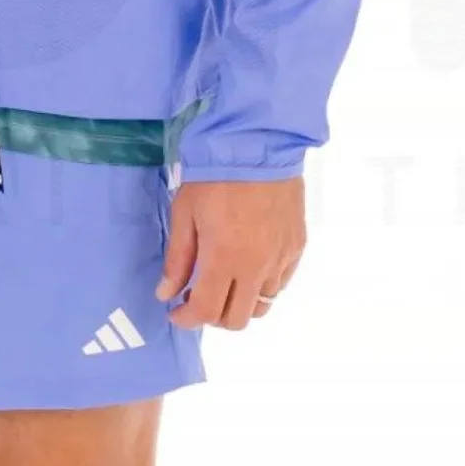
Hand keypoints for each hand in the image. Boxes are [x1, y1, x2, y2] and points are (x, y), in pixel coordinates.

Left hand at [154, 175, 305, 331]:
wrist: (258, 146)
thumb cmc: (214, 177)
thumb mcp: (184, 214)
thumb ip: (178, 259)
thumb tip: (167, 295)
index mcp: (224, 259)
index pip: (206, 311)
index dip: (187, 320)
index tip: (176, 312)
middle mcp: (257, 267)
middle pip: (237, 319)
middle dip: (213, 317)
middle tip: (199, 297)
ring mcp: (281, 259)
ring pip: (262, 306)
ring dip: (240, 303)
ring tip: (227, 282)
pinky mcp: (297, 247)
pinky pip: (280, 284)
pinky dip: (262, 286)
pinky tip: (250, 267)